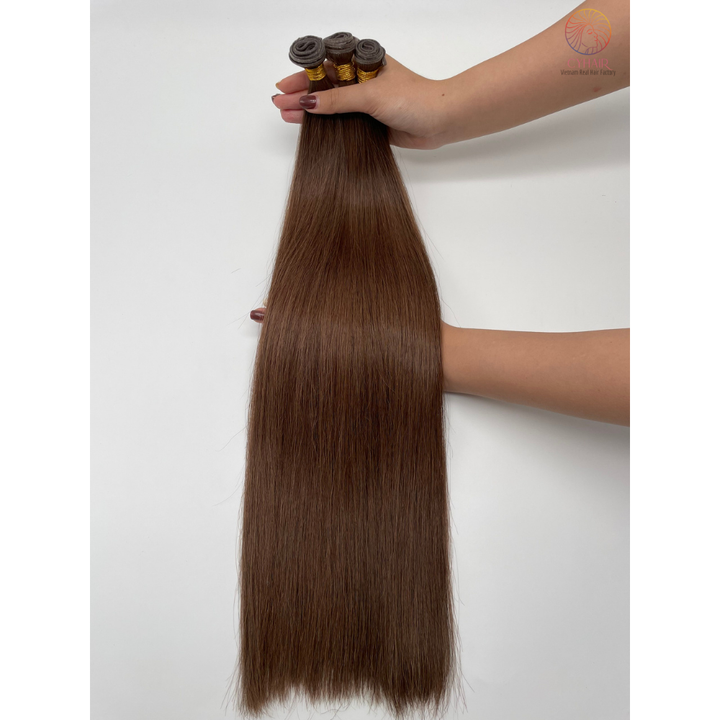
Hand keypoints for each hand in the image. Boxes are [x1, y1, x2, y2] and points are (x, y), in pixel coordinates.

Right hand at [271, 56, 457, 149]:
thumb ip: (338, 100)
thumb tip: (308, 103)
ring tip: (287, 116)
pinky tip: (309, 129)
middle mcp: (362, 80)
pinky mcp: (369, 122)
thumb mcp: (371, 95)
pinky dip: (326, 126)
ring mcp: (365, 102)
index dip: (303, 75)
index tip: (284, 87)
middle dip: (302, 95)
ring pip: (331, 105)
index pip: (325, 65)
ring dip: (310, 111)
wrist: (440, 121)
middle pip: (324, 86)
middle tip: (279, 104)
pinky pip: (342, 122)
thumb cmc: (412, 99)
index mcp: (362, 62)